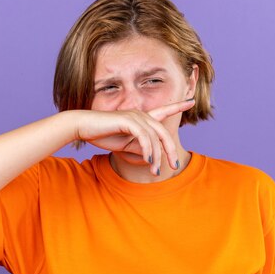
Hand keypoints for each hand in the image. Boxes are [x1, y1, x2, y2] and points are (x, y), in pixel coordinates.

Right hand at [72, 99, 194, 173]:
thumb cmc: (102, 135)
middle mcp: (141, 115)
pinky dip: (148, 149)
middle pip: (164, 133)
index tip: (191, 101)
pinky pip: (144, 136)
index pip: (163, 111)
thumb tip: (152, 158)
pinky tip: (149, 160)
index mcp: (141, 119)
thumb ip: (140, 149)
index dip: (177, 106)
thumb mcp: (125, 145)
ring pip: (155, 138)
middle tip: (175, 166)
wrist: (83, 127)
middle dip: (171, 151)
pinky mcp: (128, 120)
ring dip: (157, 157)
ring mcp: (135, 116)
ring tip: (156, 172)